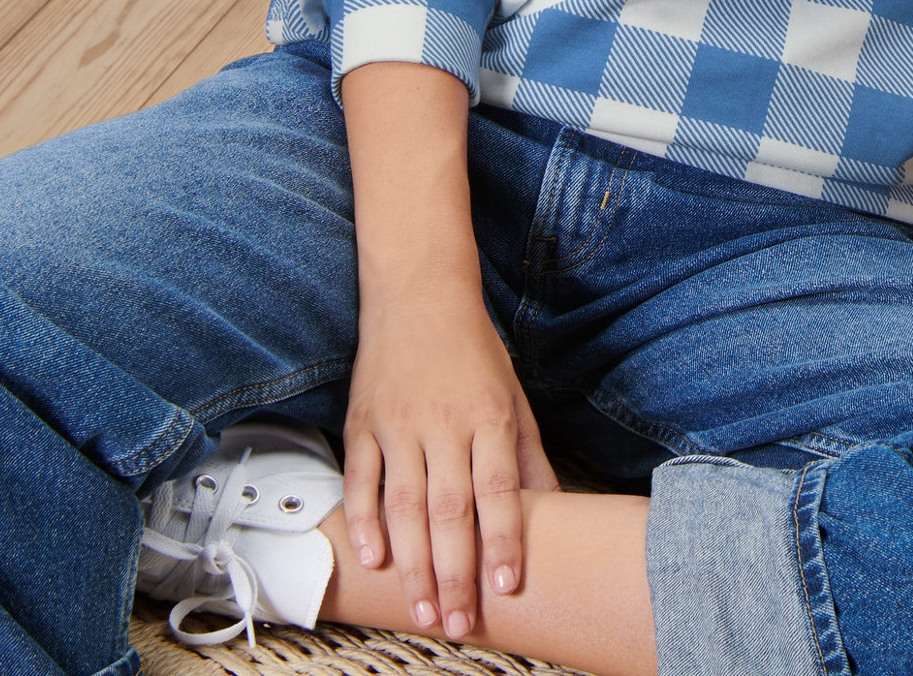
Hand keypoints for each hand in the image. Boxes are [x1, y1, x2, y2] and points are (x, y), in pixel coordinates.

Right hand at [341, 290, 558, 638]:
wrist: (418, 290)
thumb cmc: (473, 348)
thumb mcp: (513, 395)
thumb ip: (528, 455)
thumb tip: (552, 508)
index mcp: (488, 416)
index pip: (497, 489)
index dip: (502, 540)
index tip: (507, 587)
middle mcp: (443, 423)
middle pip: (450, 509)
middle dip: (455, 573)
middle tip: (460, 623)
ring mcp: (398, 424)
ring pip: (405, 504)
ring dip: (413, 563)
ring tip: (423, 610)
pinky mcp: (362, 422)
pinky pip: (360, 479)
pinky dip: (363, 521)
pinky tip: (373, 558)